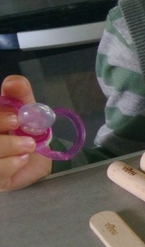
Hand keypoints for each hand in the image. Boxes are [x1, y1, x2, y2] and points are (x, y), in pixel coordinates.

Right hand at [0, 75, 51, 190]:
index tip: (16, 115)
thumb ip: (20, 94)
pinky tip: (22, 159)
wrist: (38, 160)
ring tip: (28, 146)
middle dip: (0, 128)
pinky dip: (11, 164)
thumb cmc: (25, 131)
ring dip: (9, 147)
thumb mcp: (26, 110)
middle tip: (20, 127)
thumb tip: (13, 82)